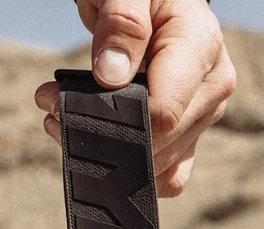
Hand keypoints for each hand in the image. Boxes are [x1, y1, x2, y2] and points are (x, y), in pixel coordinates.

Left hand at [34, 0, 235, 197]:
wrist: (154, 1)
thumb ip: (122, 25)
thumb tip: (111, 75)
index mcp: (202, 49)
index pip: (164, 112)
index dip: (115, 118)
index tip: (65, 102)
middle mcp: (211, 89)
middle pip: (159, 142)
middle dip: (102, 133)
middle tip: (53, 107)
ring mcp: (202, 118)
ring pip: (159, 165)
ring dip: (108, 151)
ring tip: (65, 117)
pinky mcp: (189, 138)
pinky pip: (165, 177)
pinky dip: (128, 169)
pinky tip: (96, 143)